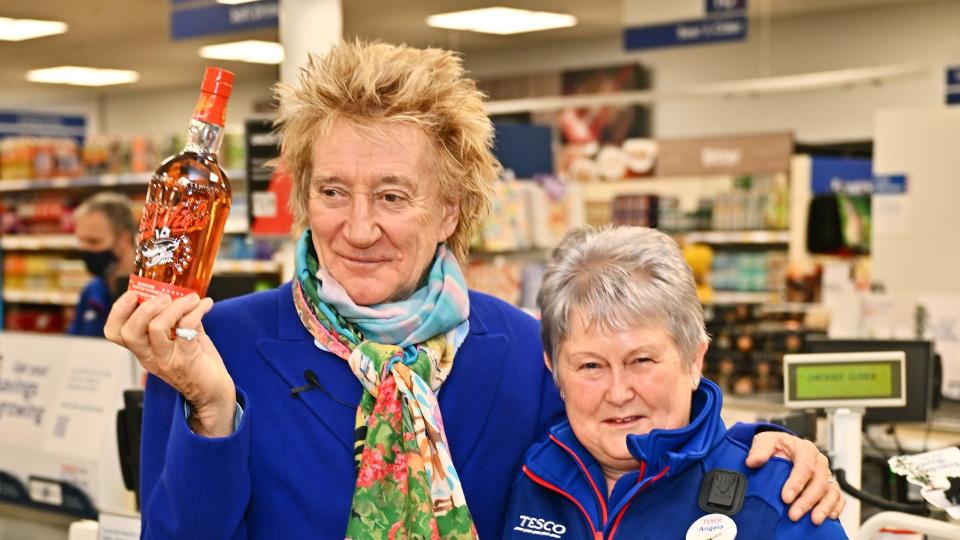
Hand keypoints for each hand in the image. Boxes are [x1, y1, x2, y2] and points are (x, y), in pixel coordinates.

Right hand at [105, 291, 235, 436]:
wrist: (213, 392)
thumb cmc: (197, 364)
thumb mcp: (179, 340)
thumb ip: (176, 319)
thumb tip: (180, 293)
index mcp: (143, 350)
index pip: (115, 333)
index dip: (118, 312)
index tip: (132, 293)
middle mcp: (150, 357)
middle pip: (129, 332)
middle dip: (145, 307)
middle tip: (165, 296)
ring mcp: (167, 360)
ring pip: (156, 328)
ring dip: (175, 306)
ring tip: (191, 298)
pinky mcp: (187, 360)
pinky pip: (187, 329)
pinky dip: (197, 311)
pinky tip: (206, 304)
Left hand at [745, 432, 844, 523]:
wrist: (782, 448)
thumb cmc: (775, 446)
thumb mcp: (764, 442)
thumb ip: (760, 450)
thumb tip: (753, 461)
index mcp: (804, 449)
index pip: (804, 466)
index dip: (796, 483)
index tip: (785, 498)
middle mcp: (819, 461)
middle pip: (819, 481)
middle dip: (807, 500)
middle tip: (794, 515)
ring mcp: (826, 474)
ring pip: (831, 491)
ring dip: (823, 507)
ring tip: (814, 521)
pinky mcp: (830, 485)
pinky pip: (838, 497)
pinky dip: (835, 507)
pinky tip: (828, 518)